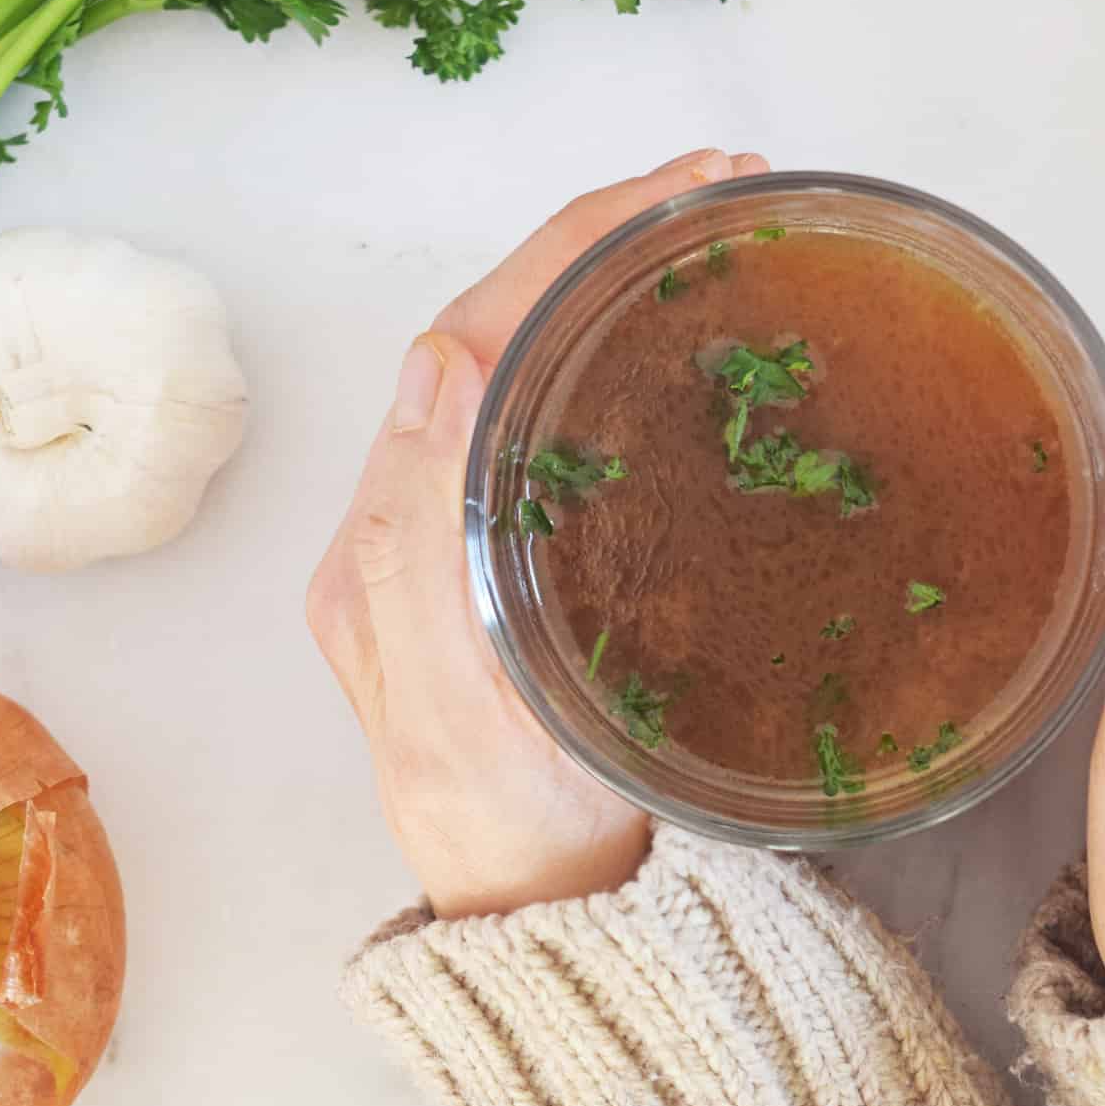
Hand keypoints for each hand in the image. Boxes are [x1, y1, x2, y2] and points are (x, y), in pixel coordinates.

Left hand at [309, 148, 769, 918]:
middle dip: (595, 239)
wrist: (550, 918)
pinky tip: (671, 340)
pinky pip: (555, 422)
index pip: (473, 336)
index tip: (677, 191)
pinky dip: (611, 351)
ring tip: (702, 233)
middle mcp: (419, 518)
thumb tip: (435, 368)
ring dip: (604, 281)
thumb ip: (421, 549)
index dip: (569, 248)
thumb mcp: (454, 707)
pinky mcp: (524, 562)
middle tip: (712, 187)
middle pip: (497, 329)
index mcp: (392, 538)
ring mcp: (473, 536)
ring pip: (527, 366)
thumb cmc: (510, 834)